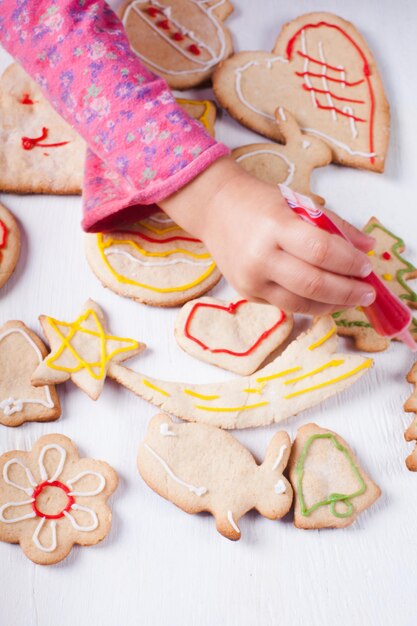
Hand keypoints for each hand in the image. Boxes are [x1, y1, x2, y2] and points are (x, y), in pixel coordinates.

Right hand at [160, 156, 375, 314]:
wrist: (214, 209)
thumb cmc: (259, 203)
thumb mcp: (298, 202)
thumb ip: (334, 225)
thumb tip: (367, 247)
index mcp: (275, 226)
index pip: (321, 250)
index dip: (349, 262)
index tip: (366, 266)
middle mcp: (260, 257)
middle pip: (313, 283)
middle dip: (347, 291)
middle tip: (368, 292)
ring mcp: (251, 279)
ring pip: (300, 304)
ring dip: (332, 305)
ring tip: (351, 300)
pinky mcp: (247, 293)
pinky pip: (285, 305)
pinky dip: (310, 305)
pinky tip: (326, 299)